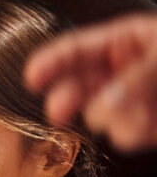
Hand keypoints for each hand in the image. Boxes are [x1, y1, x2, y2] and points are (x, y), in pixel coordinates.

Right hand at [24, 13, 156, 150]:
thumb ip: (139, 78)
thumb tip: (106, 105)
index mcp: (124, 40)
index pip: (75, 49)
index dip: (50, 61)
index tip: (31, 77)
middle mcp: (121, 71)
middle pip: (76, 86)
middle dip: (66, 99)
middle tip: (57, 113)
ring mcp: (131, 100)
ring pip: (101, 117)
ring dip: (116, 120)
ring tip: (143, 115)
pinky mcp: (145, 126)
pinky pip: (126, 136)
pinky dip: (137, 133)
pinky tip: (152, 124)